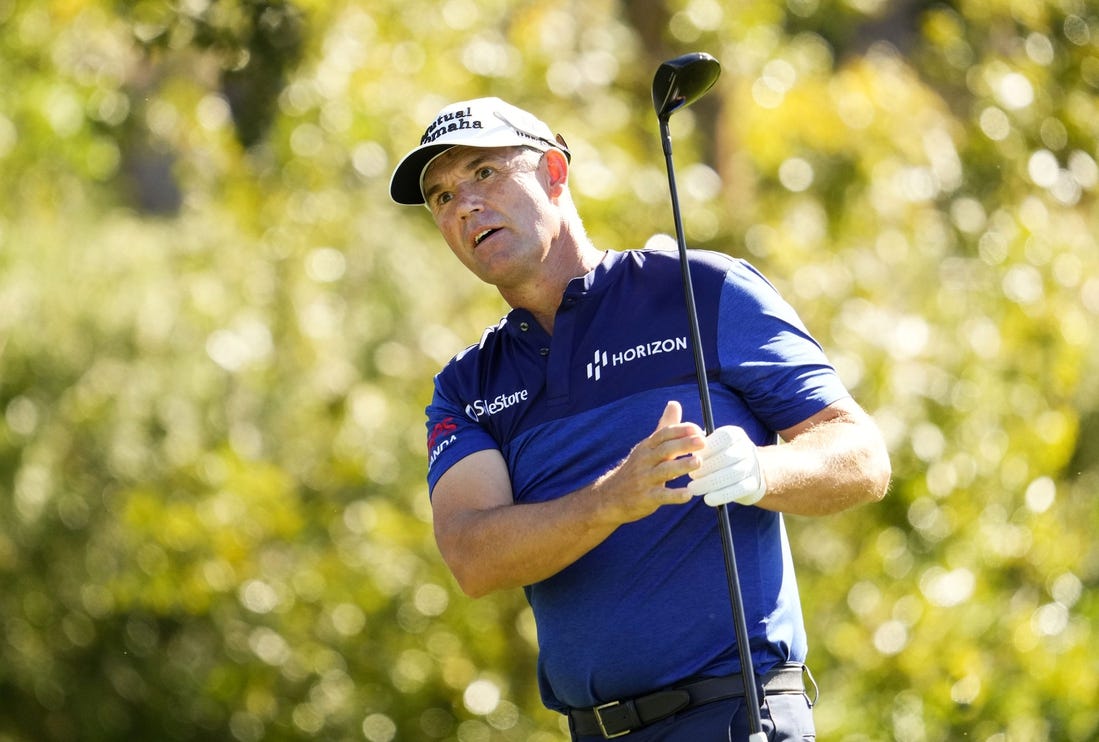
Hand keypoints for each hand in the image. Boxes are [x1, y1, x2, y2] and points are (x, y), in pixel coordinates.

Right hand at [594, 401, 705, 523]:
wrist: (611, 496)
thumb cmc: (637, 469)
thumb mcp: (647, 446)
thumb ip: (664, 427)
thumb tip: (674, 404)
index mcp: (647, 447)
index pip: (663, 434)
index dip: (680, 430)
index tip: (698, 429)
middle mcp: (645, 461)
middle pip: (665, 449)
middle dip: (683, 444)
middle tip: (702, 442)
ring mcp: (645, 479)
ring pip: (664, 471)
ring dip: (681, 466)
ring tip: (698, 462)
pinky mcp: (647, 498)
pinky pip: (662, 496)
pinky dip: (675, 495)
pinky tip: (689, 494)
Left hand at [687, 425, 766, 506]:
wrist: (749, 472)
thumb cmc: (720, 457)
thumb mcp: (713, 445)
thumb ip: (697, 442)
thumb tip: (681, 439)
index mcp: (735, 434)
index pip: (722, 438)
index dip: (706, 449)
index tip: (692, 457)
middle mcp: (747, 448)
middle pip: (726, 457)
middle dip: (706, 468)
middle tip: (692, 475)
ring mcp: (753, 466)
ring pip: (732, 474)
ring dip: (711, 482)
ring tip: (694, 488)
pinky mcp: (754, 484)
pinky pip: (738, 489)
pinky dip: (721, 495)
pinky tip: (708, 499)